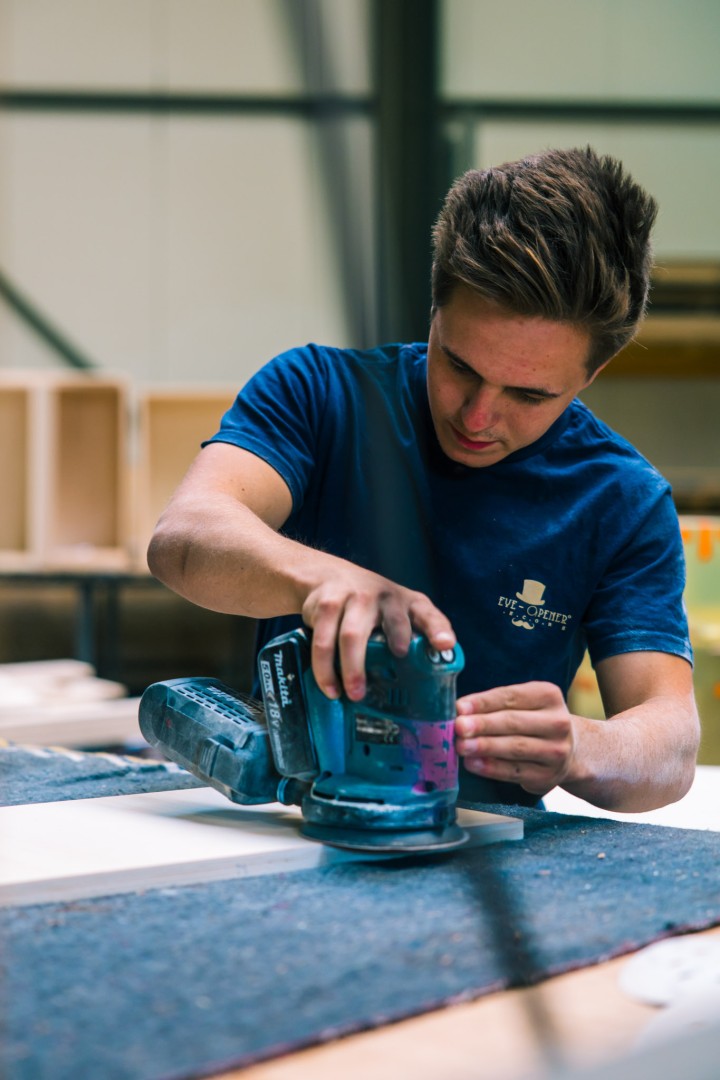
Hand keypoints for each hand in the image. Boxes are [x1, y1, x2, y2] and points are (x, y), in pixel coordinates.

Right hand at [301, 566, 454, 700]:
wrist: (329, 576)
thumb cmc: (372, 605)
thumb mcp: (397, 614)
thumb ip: (412, 639)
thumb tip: (426, 686)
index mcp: (409, 603)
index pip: (429, 615)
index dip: (438, 629)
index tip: (445, 645)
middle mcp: (385, 597)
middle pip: (388, 626)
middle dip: (396, 651)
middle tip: (381, 682)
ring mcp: (355, 597)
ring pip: (351, 636)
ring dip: (351, 669)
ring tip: (350, 694)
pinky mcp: (327, 604)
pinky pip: (324, 640)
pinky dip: (325, 667)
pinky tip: (330, 685)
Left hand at [454, 681, 575, 795]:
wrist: (570, 751)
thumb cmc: (532, 721)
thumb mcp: (523, 704)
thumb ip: (494, 705)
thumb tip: (459, 711)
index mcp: (548, 696)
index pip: (510, 696)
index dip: (483, 702)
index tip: (459, 707)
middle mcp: (557, 722)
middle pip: (513, 722)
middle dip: (482, 725)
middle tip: (458, 727)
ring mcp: (555, 751)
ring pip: (515, 747)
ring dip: (485, 746)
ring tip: (461, 746)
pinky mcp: (547, 776)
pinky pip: (514, 771)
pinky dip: (491, 768)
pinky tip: (473, 764)